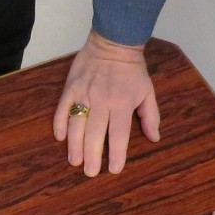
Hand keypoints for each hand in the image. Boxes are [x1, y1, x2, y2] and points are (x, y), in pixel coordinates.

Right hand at [53, 30, 159, 176]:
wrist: (114, 42)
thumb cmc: (133, 70)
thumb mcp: (148, 91)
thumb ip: (151, 116)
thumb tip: (154, 138)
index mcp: (123, 103)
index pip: (119, 134)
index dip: (116, 153)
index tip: (114, 169)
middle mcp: (103, 101)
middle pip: (95, 133)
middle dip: (92, 155)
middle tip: (90, 172)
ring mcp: (85, 94)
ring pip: (77, 124)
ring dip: (75, 145)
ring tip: (75, 161)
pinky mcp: (71, 87)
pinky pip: (63, 108)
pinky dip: (60, 123)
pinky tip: (60, 137)